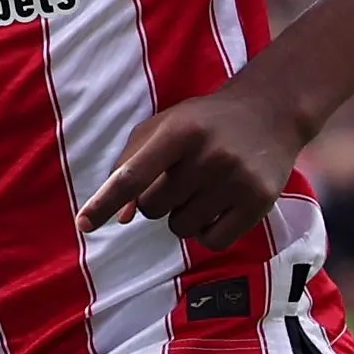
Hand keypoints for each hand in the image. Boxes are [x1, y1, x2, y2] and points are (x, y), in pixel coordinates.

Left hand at [79, 82, 309, 253]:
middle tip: (181, 177)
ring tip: (203, 188)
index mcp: (178, 131)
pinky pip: (213, 241)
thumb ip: (131, 164)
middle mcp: (208, 154)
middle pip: (152, 209)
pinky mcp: (258, 201)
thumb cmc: (203, 123)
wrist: (270, 112)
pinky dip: (208, 232)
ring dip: (183, 216)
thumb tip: (122, 217)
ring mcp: (236, 179)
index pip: (133, 175)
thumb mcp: (162, 127)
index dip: (105, 202)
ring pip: (181, 228)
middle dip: (157, 200)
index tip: (84, 224)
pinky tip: (219, 208)